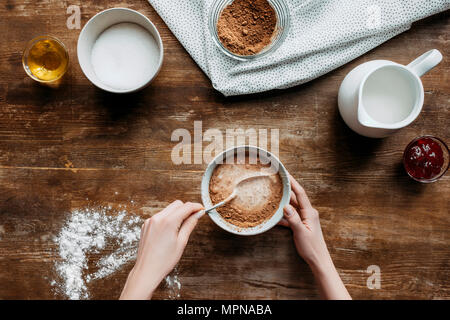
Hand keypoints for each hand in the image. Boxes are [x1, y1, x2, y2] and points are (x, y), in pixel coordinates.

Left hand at [120, 200, 203, 299]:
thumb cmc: (164, 260)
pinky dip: (168, 218)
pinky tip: (171, 230)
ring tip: (182, 226)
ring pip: (168, 209)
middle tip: (194, 217)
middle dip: (187, 209)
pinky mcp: (146, 225)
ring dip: (177, 213)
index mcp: (168, 222)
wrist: (147, 270)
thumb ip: (190, 224)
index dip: (196, 207)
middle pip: (177, 204)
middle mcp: (158, 218)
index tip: (202, 210)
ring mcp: (150, 221)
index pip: (186, 207)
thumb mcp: (181, 242)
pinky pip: (160, 216)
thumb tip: (198, 214)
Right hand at [279, 175, 350, 299]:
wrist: (318, 259)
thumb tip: (285, 206)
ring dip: (283, 200)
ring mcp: (304, 218)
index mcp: (310, 212)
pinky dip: (282, 214)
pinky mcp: (301, 224)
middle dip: (286, 188)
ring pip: (291, 206)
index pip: (300, 193)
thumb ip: (293, 219)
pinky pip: (290, 216)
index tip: (285, 173)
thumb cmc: (312, 247)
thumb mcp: (301, 233)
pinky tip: (273, 214)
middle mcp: (308, 213)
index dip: (292, 182)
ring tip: (273, 193)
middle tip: (277, 179)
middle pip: (295, 197)